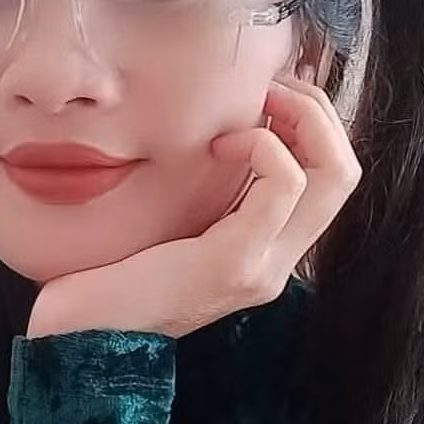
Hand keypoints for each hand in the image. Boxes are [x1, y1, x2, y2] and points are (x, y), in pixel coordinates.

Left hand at [25, 78, 361, 338]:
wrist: (78, 335)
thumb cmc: (110, 276)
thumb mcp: (170, 226)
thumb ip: (204, 193)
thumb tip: (214, 129)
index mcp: (266, 253)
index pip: (332, 180)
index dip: (313, 124)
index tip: (262, 99)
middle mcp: (278, 264)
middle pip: (345, 173)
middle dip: (317, 112)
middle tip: (269, 87)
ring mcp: (264, 266)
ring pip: (333, 176)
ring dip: (301, 118)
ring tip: (256, 103)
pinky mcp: (236, 261)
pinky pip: (284, 183)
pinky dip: (262, 144)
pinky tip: (220, 144)